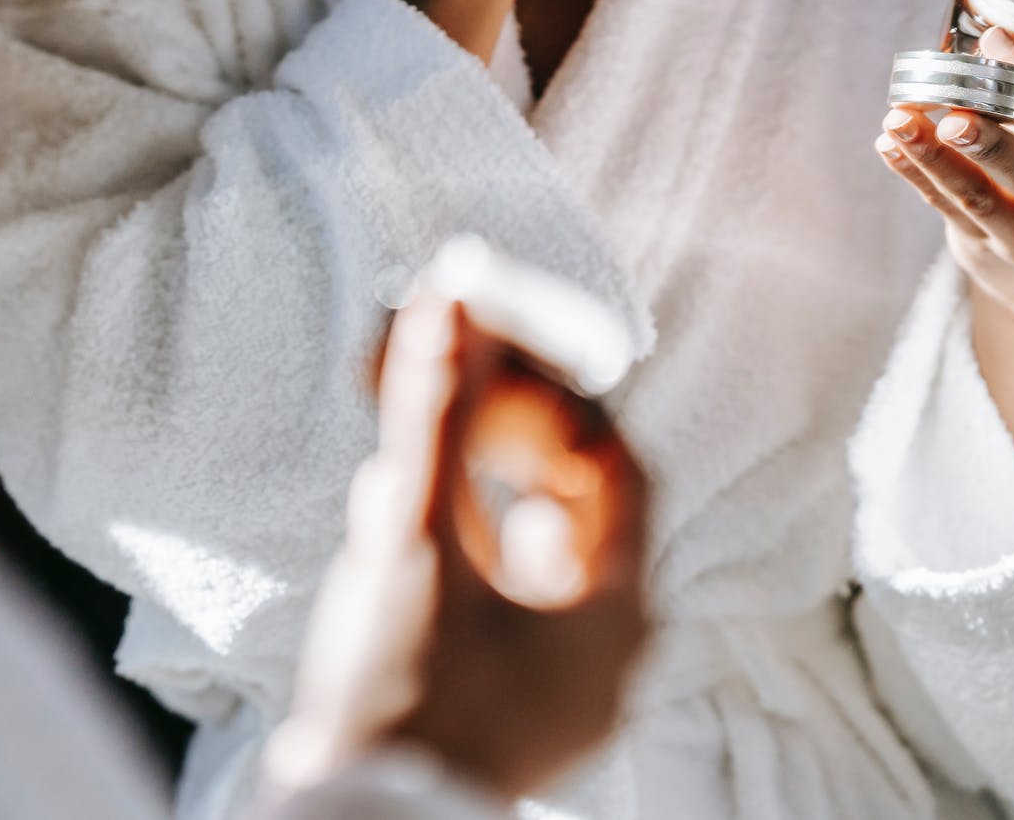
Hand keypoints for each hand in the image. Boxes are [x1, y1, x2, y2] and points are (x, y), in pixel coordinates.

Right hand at [270, 286, 648, 801]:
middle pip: (580, 511)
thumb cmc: (397, 688)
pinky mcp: (513, 715)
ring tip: (410, 462)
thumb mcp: (415, 537)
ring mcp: (564, 694)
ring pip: (539, 563)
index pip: (615, 467)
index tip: (483, 365)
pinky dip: (466, 560)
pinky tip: (404, 537)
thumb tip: (449, 298)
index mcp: (615, 611)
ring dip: (477, 498)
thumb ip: (434, 412)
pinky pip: (510, 611)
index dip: (551, 402)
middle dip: (506, 444)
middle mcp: (608, 656)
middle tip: (447, 403)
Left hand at [876, 26, 1013, 498]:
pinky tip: (890, 144)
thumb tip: (988, 35)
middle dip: (992, 146)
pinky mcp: (984, 249)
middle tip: (956, 120)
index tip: (999, 44)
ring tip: (900, 123)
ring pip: (978, 198)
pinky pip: (945, 208)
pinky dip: (914, 174)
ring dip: (933, 158)